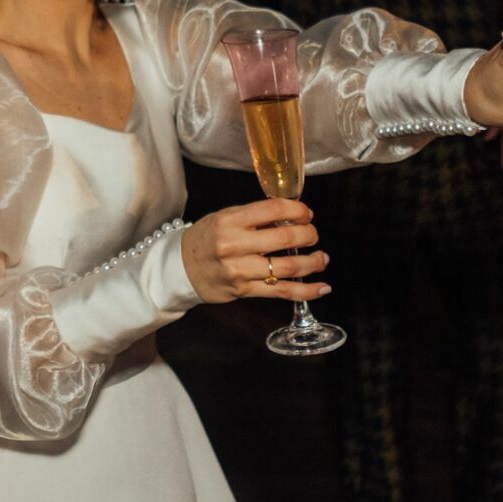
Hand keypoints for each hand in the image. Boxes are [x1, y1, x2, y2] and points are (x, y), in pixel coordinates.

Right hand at [179, 197, 331, 304]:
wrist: (180, 268)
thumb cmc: (206, 239)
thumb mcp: (225, 218)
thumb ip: (255, 217)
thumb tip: (291, 215)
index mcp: (230, 220)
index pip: (274, 209)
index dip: (298, 210)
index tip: (306, 213)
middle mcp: (234, 244)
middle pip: (285, 237)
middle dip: (308, 234)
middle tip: (313, 234)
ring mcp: (240, 270)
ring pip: (288, 267)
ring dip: (312, 262)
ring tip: (322, 258)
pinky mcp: (245, 290)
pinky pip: (282, 291)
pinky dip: (306, 291)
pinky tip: (322, 287)